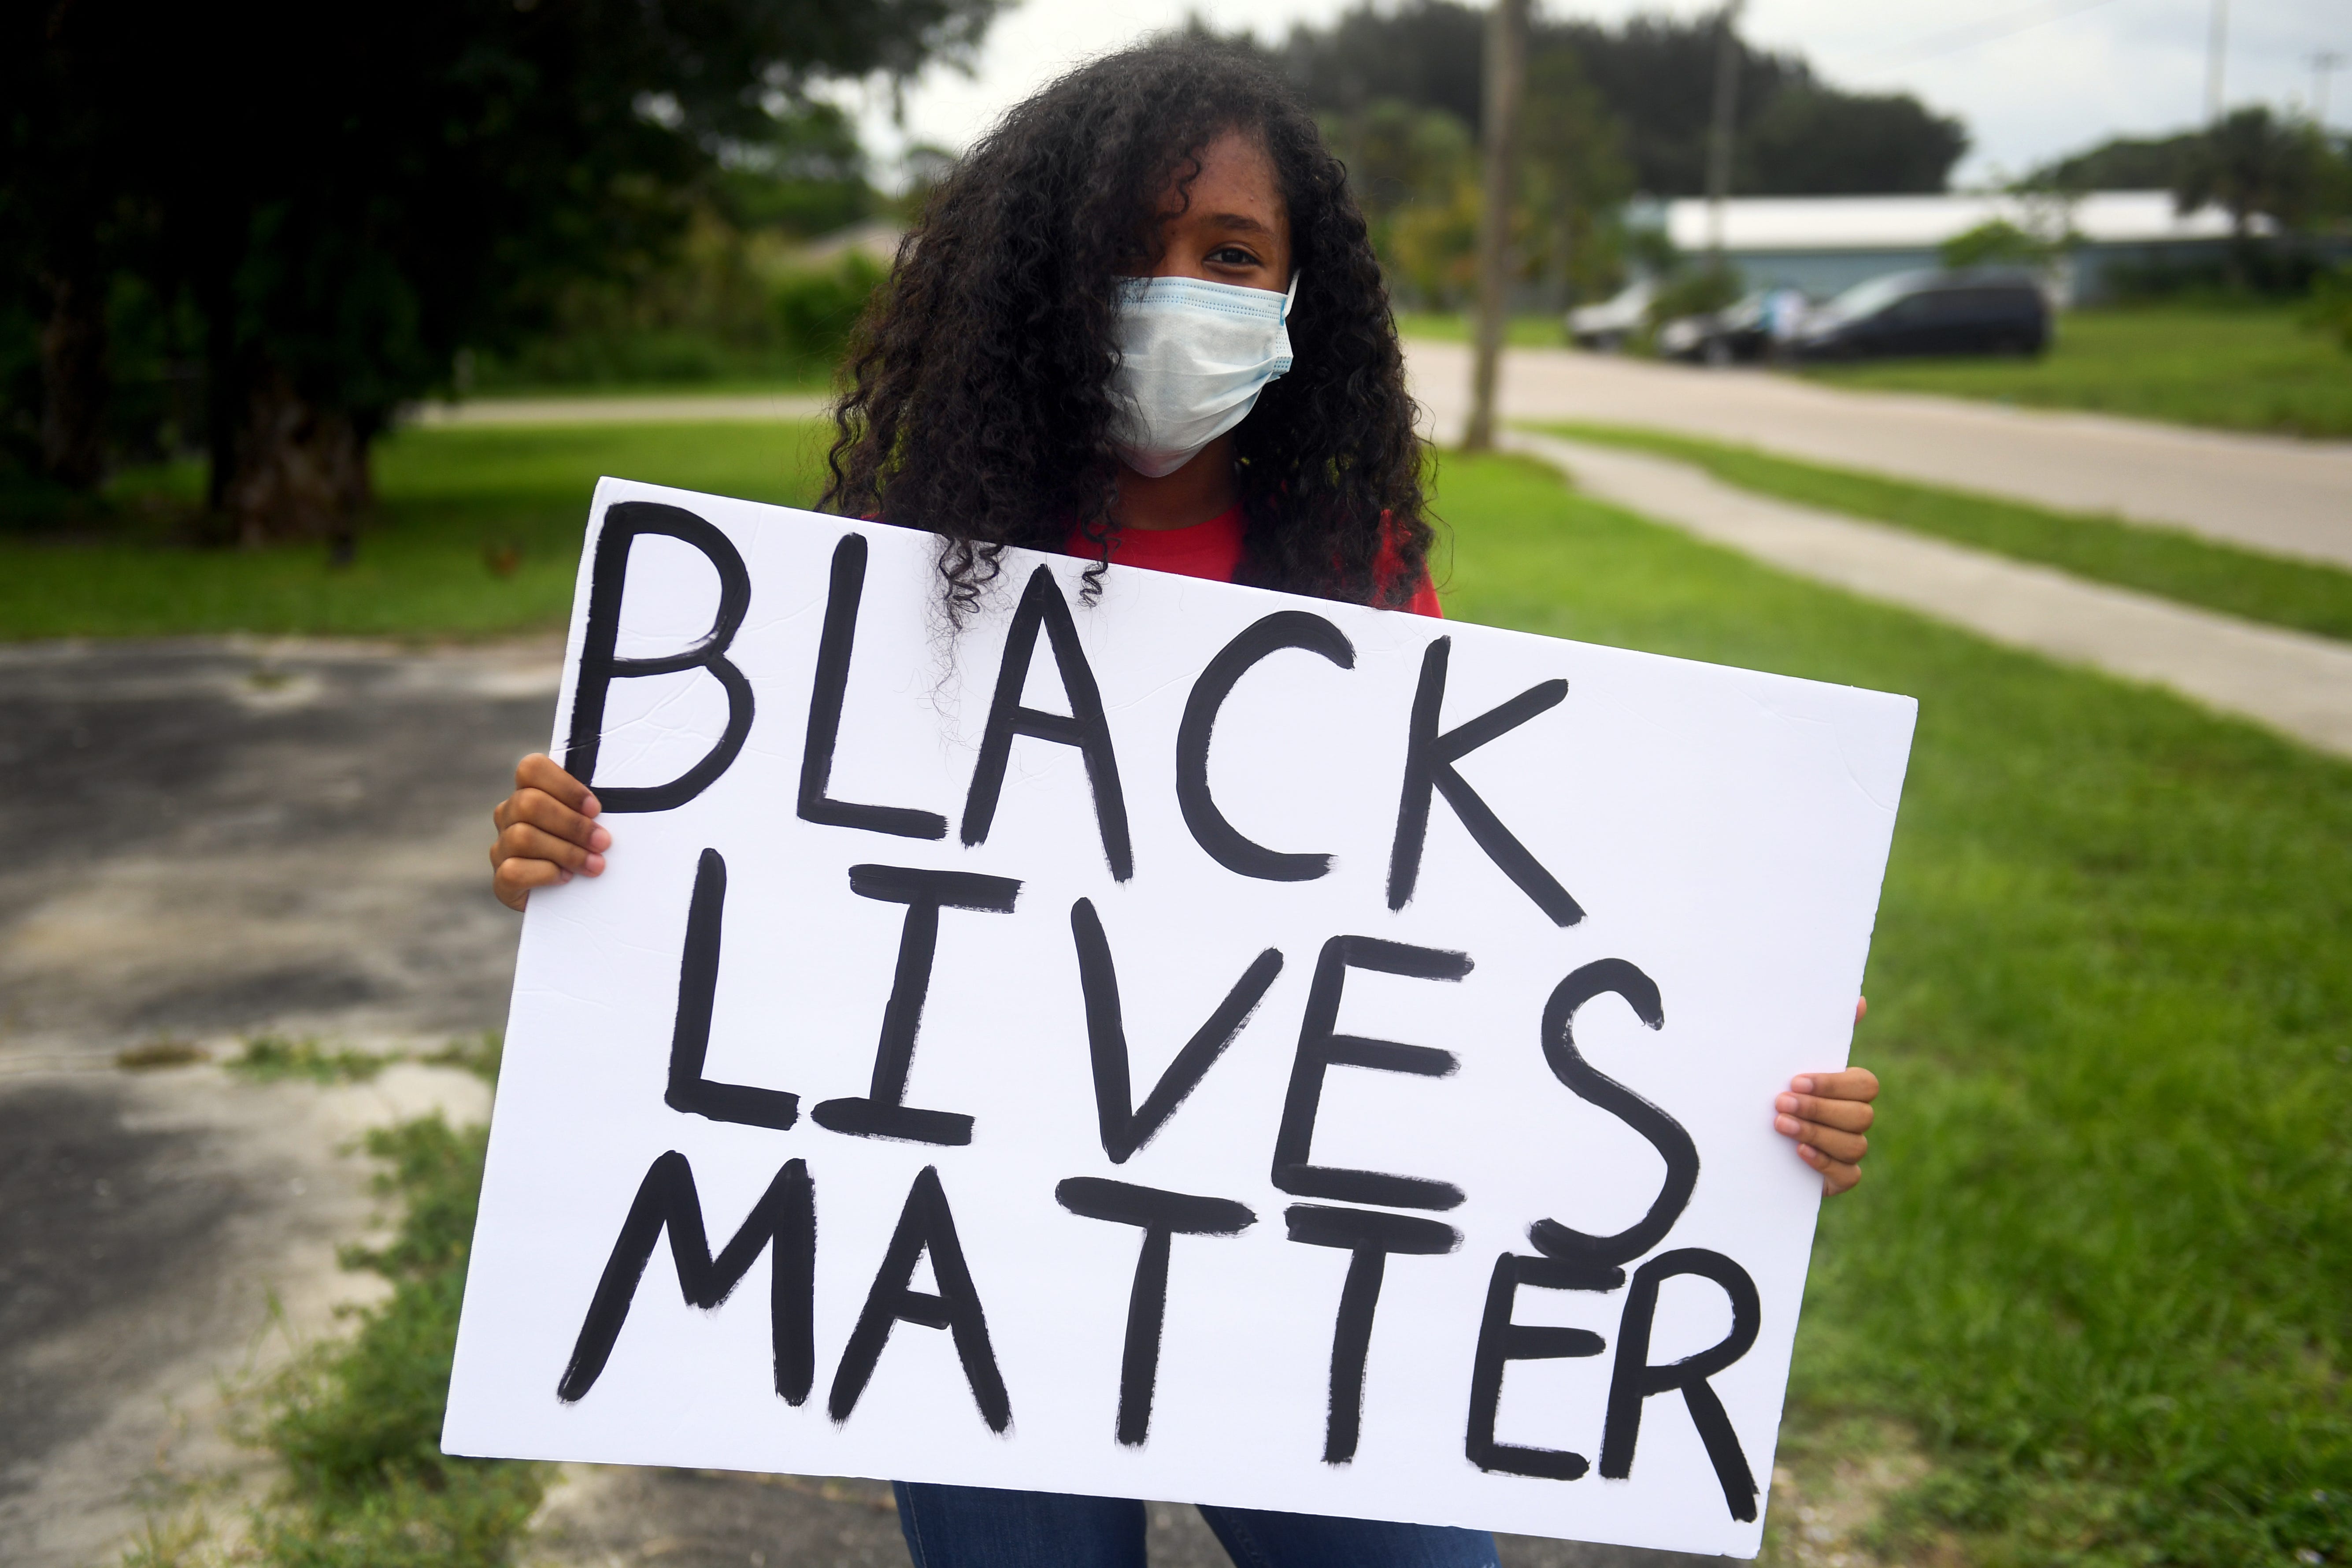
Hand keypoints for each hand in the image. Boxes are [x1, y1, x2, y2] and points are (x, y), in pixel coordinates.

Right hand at [489, 754, 609, 910]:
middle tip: (603, 842)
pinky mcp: (501, 882)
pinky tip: (566, 878)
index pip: (531, 769)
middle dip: (573, 824)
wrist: (571, 900)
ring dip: (566, 851)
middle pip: (529, 803)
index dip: (565, 786)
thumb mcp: (592, 824)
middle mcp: (509, 816)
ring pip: (522, 837)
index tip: (595, 809)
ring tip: (595, 865)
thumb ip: (592, 808)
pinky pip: (513, 871)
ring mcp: (501, 848)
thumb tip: (619, 799)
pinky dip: (544, 874)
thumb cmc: (587, 851)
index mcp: (529, 793)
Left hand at [1774, 997, 1877, 1195]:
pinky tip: (1798, 1152)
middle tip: (1780, 1102)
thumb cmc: (1774, 1088)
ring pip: (1853, 1144)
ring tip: (1780, 1124)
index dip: (1833, 1084)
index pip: (1865, 1084)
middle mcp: (1854, 1120)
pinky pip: (1847, 1175)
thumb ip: (1820, 1032)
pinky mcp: (1839, 1178)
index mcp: (1849, 1089)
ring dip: (1816, 1132)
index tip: (1796, 1080)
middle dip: (1819, 1109)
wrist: (1747, 1135)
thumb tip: (1857, 1000)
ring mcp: (1849, 1150)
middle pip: (1860, 1115)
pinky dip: (1823, 1163)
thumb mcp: (1788, 1060)